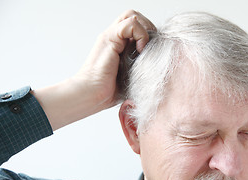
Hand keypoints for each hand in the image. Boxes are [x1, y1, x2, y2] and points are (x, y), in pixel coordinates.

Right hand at [32, 10, 155, 130]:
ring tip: (144, 48)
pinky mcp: (110, 39)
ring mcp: (110, 36)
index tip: (152, 51)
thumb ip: (140, 68)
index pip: (135, 26)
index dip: (147, 34)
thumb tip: (157, 72)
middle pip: (133, 16)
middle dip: (148, 28)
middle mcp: (113, 37)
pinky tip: (139, 50)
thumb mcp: (130, 78)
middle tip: (150, 47)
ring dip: (145, 29)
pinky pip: (131, 24)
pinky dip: (141, 35)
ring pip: (132, 15)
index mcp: (117, 44)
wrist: (90, 95)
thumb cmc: (107, 92)